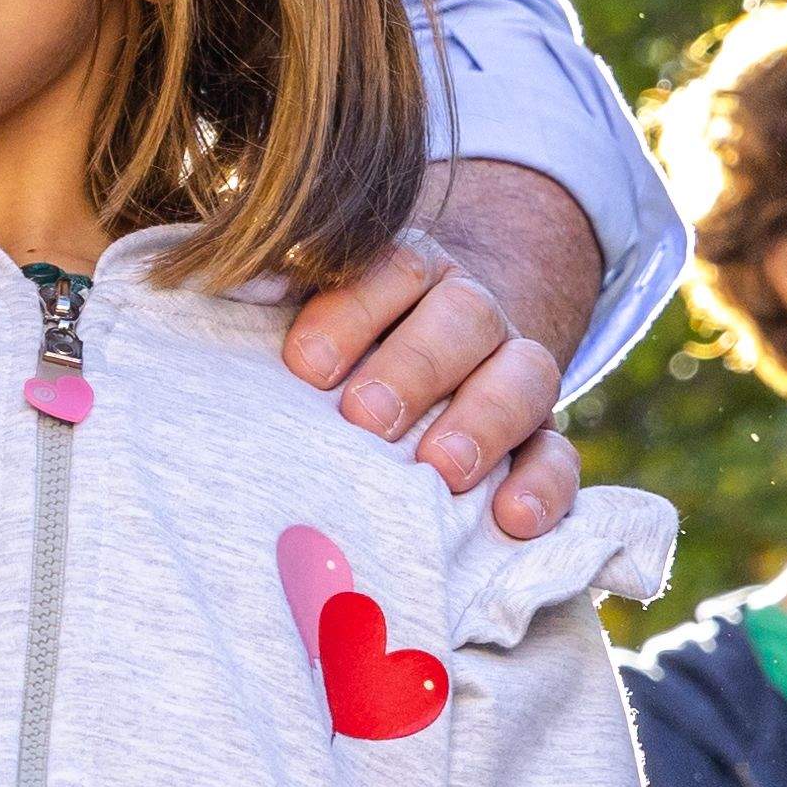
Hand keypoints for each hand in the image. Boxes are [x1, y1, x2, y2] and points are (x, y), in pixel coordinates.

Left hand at [290, 160, 606, 534]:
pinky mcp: (542, 443)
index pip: (395, 266)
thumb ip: (273, 295)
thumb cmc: (331, 359)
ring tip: (439, 469)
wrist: (407, 386)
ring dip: (483, 421)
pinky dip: (544, 486)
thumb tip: (226, 280)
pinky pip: (560, 456)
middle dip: (414, 366)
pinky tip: (512, 519)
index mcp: (409, 272)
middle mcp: (470, 315)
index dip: (354, 309)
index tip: (306, 365)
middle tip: (365, 419)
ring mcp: (515, 377)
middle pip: (463, 315)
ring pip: (526, 375)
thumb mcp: (302, 314)